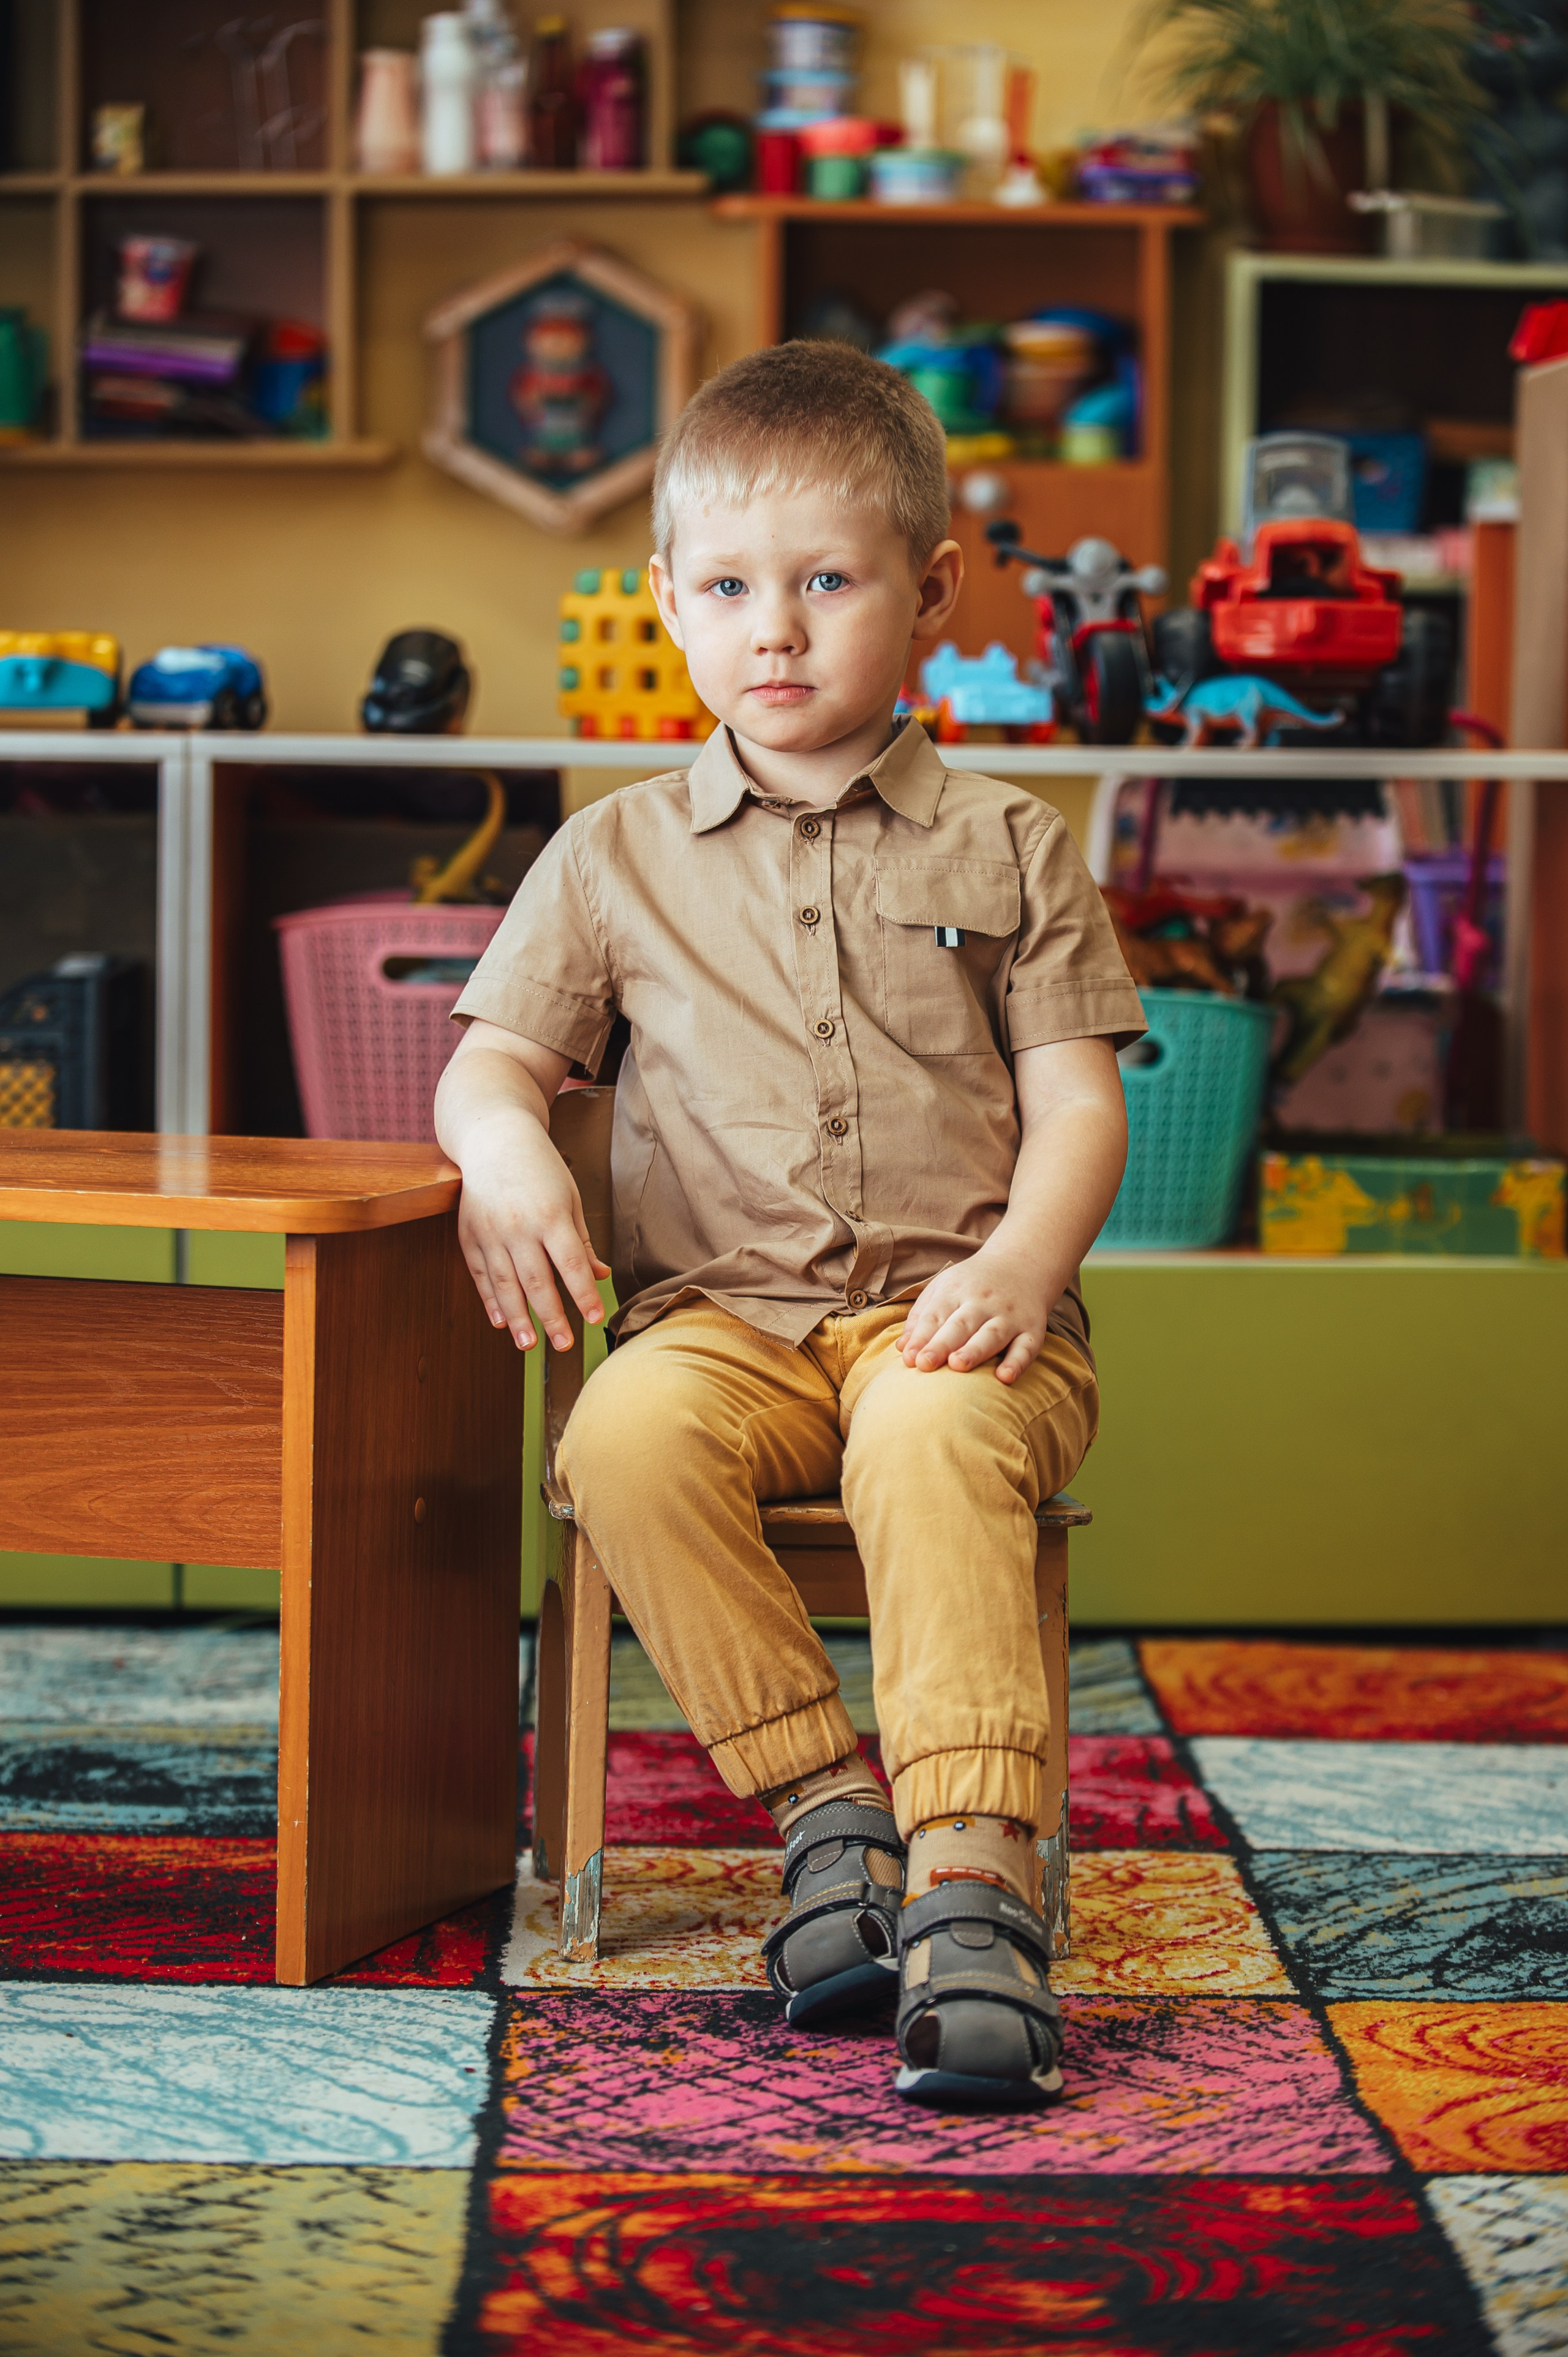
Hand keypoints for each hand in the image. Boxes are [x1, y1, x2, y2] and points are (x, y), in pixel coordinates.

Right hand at [457, 1114, 610, 1352]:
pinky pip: (480, 1274)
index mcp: (550, 1215)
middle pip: (536, 1281)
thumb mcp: (569, 1198)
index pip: (570, 1263)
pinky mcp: (469, 1234)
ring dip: (517, 1317)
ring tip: (528, 1345)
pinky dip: (490, 1299)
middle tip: (564, 1345)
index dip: (583, 1294)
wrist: (494, 1139)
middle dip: (551, 1316)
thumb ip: (582, 1241)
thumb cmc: (540, 1169)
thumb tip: (599, 1275)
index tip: (594, 1319)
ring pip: (505, 1284)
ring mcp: (489, 1232)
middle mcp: (518, 1226)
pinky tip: (500, 1321)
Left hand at [899, 1240, 1053, 1384]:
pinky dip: (1017, 1363)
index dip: (922, 1337)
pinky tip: (1005, 1377)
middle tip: (925, 1364)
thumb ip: (921, 1318)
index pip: (936, 1314)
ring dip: (975, 1351)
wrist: (1022, 1264)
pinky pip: (1027, 1348)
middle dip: (942, 1344)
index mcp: (956, 1290)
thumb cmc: (972, 1285)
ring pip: (991, 1334)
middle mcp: (983, 1302)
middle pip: (961, 1325)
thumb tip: (902, 1349)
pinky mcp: (1032, 1329)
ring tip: (958, 1366)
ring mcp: (1009, 1315)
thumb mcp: (943, 1289)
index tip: (910, 1359)